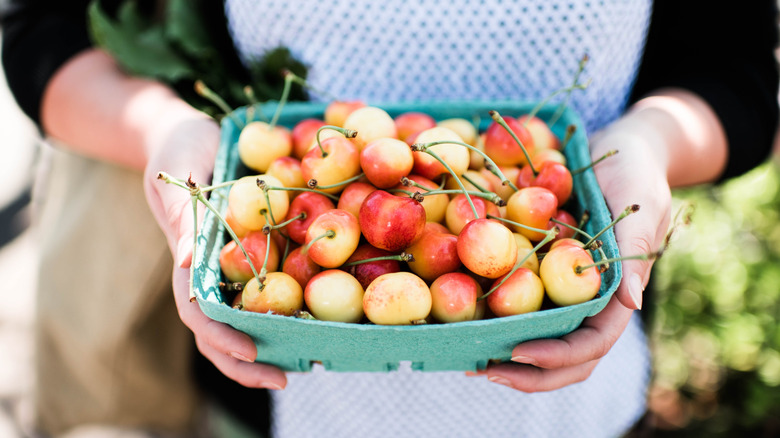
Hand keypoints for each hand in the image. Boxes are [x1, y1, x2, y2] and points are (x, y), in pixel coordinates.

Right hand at [143, 103, 286, 389]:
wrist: (192, 134)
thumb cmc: (179, 149)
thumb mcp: (175, 174)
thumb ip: (182, 215)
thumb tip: (188, 261)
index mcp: (188, 256)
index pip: (198, 308)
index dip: (221, 334)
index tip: (251, 349)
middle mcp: (210, 269)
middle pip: (219, 327)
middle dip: (244, 360)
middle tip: (281, 379)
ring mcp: (232, 265)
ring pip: (242, 318)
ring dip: (265, 346)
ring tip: (298, 367)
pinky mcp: (255, 252)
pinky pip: (270, 287)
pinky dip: (286, 310)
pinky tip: (312, 324)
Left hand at [476, 114, 671, 391]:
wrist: (620, 147)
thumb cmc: (636, 172)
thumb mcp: (641, 205)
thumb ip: (634, 251)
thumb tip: (631, 304)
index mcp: (619, 292)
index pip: (594, 341)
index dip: (558, 354)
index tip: (517, 352)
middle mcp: (592, 300)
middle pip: (567, 356)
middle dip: (529, 373)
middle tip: (482, 369)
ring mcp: (568, 291)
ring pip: (544, 339)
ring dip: (511, 359)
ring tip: (469, 360)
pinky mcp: (545, 272)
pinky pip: (523, 305)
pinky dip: (498, 320)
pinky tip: (465, 322)